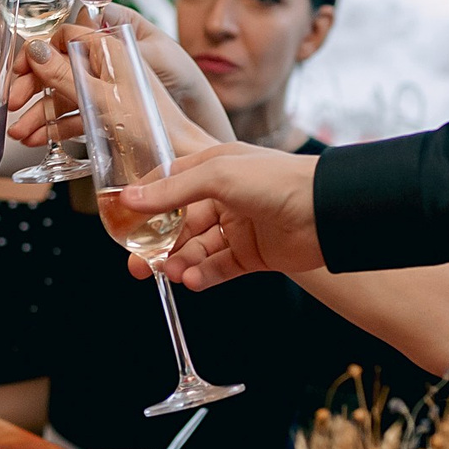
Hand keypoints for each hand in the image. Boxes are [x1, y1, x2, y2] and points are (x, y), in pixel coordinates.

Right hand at [4, 9, 231, 154]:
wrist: (180, 156)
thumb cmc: (147, 122)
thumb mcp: (97, 97)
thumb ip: (63, 73)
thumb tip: (33, 48)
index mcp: (109, 48)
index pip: (62, 37)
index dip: (36, 53)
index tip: (16, 73)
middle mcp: (108, 64)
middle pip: (59, 67)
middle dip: (32, 89)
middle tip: (11, 106)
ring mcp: (108, 89)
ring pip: (65, 95)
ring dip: (39, 113)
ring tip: (20, 134)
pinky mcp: (110, 112)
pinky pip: (77, 114)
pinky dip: (57, 126)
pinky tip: (39, 141)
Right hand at [114, 140, 324, 285]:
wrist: (326, 212)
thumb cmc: (276, 180)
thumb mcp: (217, 176)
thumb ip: (172, 191)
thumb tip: (130, 198)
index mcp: (215, 168)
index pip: (170, 183)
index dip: (146, 202)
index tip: (122, 222)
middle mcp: (225, 198)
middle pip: (180, 225)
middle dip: (157, 245)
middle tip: (136, 265)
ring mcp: (238, 228)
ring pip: (197, 250)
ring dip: (181, 262)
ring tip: (170, 274)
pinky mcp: (253, 256)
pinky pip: (219, 268)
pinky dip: (204, 276)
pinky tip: (192, 280)